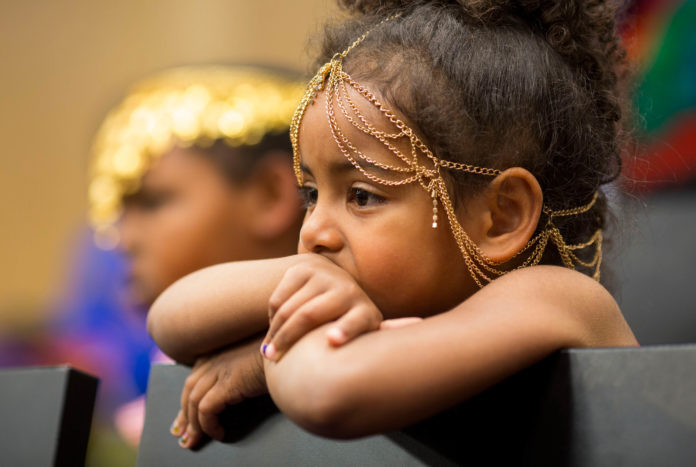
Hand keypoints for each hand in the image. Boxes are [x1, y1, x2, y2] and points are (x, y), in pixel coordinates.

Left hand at [171, 336, 265, 448]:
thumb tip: (232, 394)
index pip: (192, 381)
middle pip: (188, 391)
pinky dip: (209, 425)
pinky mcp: (227, 384)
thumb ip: (237, 372)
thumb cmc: (276, 356)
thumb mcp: (250, 362)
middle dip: (184, 416)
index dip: (186, 403)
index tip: (184, 420)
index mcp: (217, 353)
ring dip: (194, 425)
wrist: (290, 349)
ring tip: (196, 441)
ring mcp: (219, 370)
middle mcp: (213, 360)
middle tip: (184, 435)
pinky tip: (219, 433)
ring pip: (193, 402)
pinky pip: (206, 410)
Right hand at [261, 254, 382, 360]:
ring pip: (288, 309)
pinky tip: (274, 331)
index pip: (356, 321)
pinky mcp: (302, 269)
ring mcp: (324, 276)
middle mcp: (347, 290)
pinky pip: (278, 300)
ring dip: (274, 332)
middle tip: (272, 358)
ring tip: (268, 351)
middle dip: (287, 338)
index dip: (345, 330)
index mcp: (364, 313)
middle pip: (309, 315)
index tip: (332, 340)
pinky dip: (271, 318)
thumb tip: (375, 347)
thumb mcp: (359, 337)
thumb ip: (366, 347)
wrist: (334, 280)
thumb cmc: (346, 323)